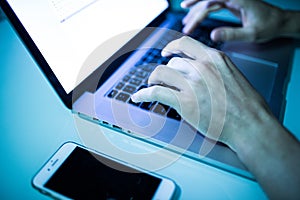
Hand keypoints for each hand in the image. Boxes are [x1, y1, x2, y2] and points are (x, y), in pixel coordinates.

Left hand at [131, 36, 270, 149]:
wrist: (250, 124)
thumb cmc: (246, 104)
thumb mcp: (232, 74)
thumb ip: (213, 68)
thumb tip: (197, 69)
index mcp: (214, 58)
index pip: (185, 44)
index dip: (171, 47)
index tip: (166, 52)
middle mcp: (201, 67)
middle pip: (172, 62)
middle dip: (166, 71)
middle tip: (162, 79)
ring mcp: (191, 84)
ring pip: (161, 73)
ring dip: (153, 80)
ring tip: (151, 85)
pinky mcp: (184, 102)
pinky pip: (155, 92)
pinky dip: (143, 94)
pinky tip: (138, 97)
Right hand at [181, 0, 287, 42]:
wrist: (278, 21)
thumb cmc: (268, 26)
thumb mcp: (251, 34)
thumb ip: (232, 34)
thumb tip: (212, 36)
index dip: (197, 7)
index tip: (187, 18)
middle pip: (207, 0)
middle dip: (194, 13)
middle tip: (185, 27)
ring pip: (208, 2)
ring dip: (196, 12)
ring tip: (186, 24)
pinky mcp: (230, 2)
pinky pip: (212, 4)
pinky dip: (202, 11)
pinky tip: (195, 16)